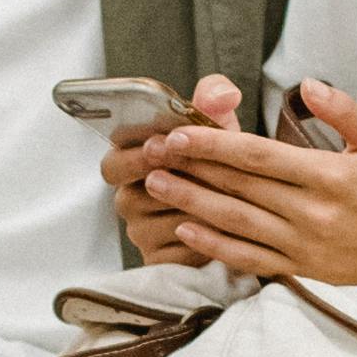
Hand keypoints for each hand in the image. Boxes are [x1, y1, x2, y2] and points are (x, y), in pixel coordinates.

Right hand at [108, 77, 236, 262]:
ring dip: (190, 209)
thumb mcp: (217, 128)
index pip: (113, 163)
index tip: (158, 143)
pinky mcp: (163, 261)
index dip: (132, 156)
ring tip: (221, 196)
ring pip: (158, 223)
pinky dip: (202, 237)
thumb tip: (223, 95)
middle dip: (163, 183)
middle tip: (188, 169)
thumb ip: (214, 101)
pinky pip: (176, 251)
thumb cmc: (218, 162)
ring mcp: (143, 233)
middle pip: (129, 197)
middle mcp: (129, 200)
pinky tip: (226, 227)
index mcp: (131, 165)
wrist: (243, 210)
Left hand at [133, 80, 356, 299]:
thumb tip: (308, 85)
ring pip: (236, 223)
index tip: (179, 133)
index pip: (260, 157)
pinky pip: (248, 258)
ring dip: (191, 203)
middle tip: (151, 153)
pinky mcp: (298, 268)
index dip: (215, 144)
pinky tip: (184, 230)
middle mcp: (313, 213)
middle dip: (191, 168)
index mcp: (331, 177)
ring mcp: (303, 244)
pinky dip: (213, 246)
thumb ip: (345, 111)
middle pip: (240, 187)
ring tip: (155, 184)